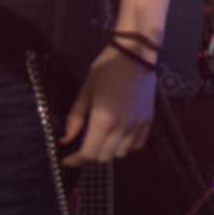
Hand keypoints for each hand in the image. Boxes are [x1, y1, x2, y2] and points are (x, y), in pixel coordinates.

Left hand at [59, 44, 157, 166]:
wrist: (135, 54)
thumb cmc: (106, 70)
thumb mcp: (85, 92)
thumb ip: (75, 119)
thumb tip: (65, 140)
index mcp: (103, 120)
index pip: (89, 154)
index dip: (76, 160)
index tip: (68, 159)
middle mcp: (122, 127)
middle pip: (104, 157)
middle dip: (91, 155)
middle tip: (84, 145)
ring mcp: (137, 125)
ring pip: (121, 154)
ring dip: (110, 151)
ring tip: (103, 140)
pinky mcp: (148, 121)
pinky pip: (137, 145)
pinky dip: (127, 145)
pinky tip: (120, 135)